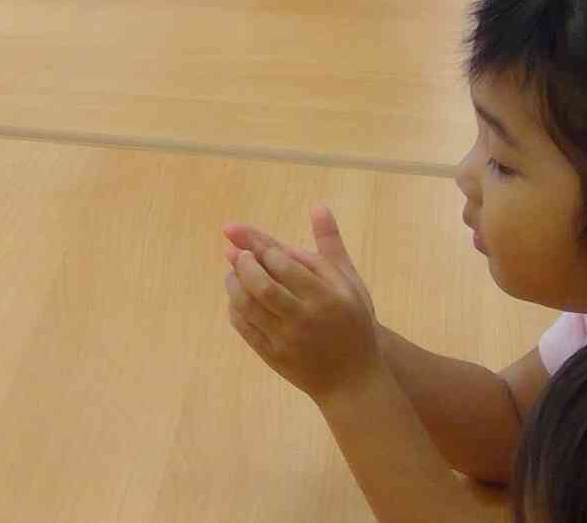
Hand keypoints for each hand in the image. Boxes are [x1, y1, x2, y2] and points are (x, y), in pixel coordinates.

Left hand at [222, 207, 384, 399]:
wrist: (353, 380)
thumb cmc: (353, 322)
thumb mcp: (349, 282)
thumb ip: (330, 245)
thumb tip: (318, 206)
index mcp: (325, 295)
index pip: (282, 262)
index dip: (258, 246)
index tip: (242, 237)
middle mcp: (305, 317)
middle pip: (261, 284)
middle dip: (242, 263)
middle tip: (233, 252)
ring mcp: (287, 339)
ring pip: (248, 306)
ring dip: (233, 284)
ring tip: (232, 271)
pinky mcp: (274, 356)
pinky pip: (244, 328)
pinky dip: (235, 309)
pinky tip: (237, 297)